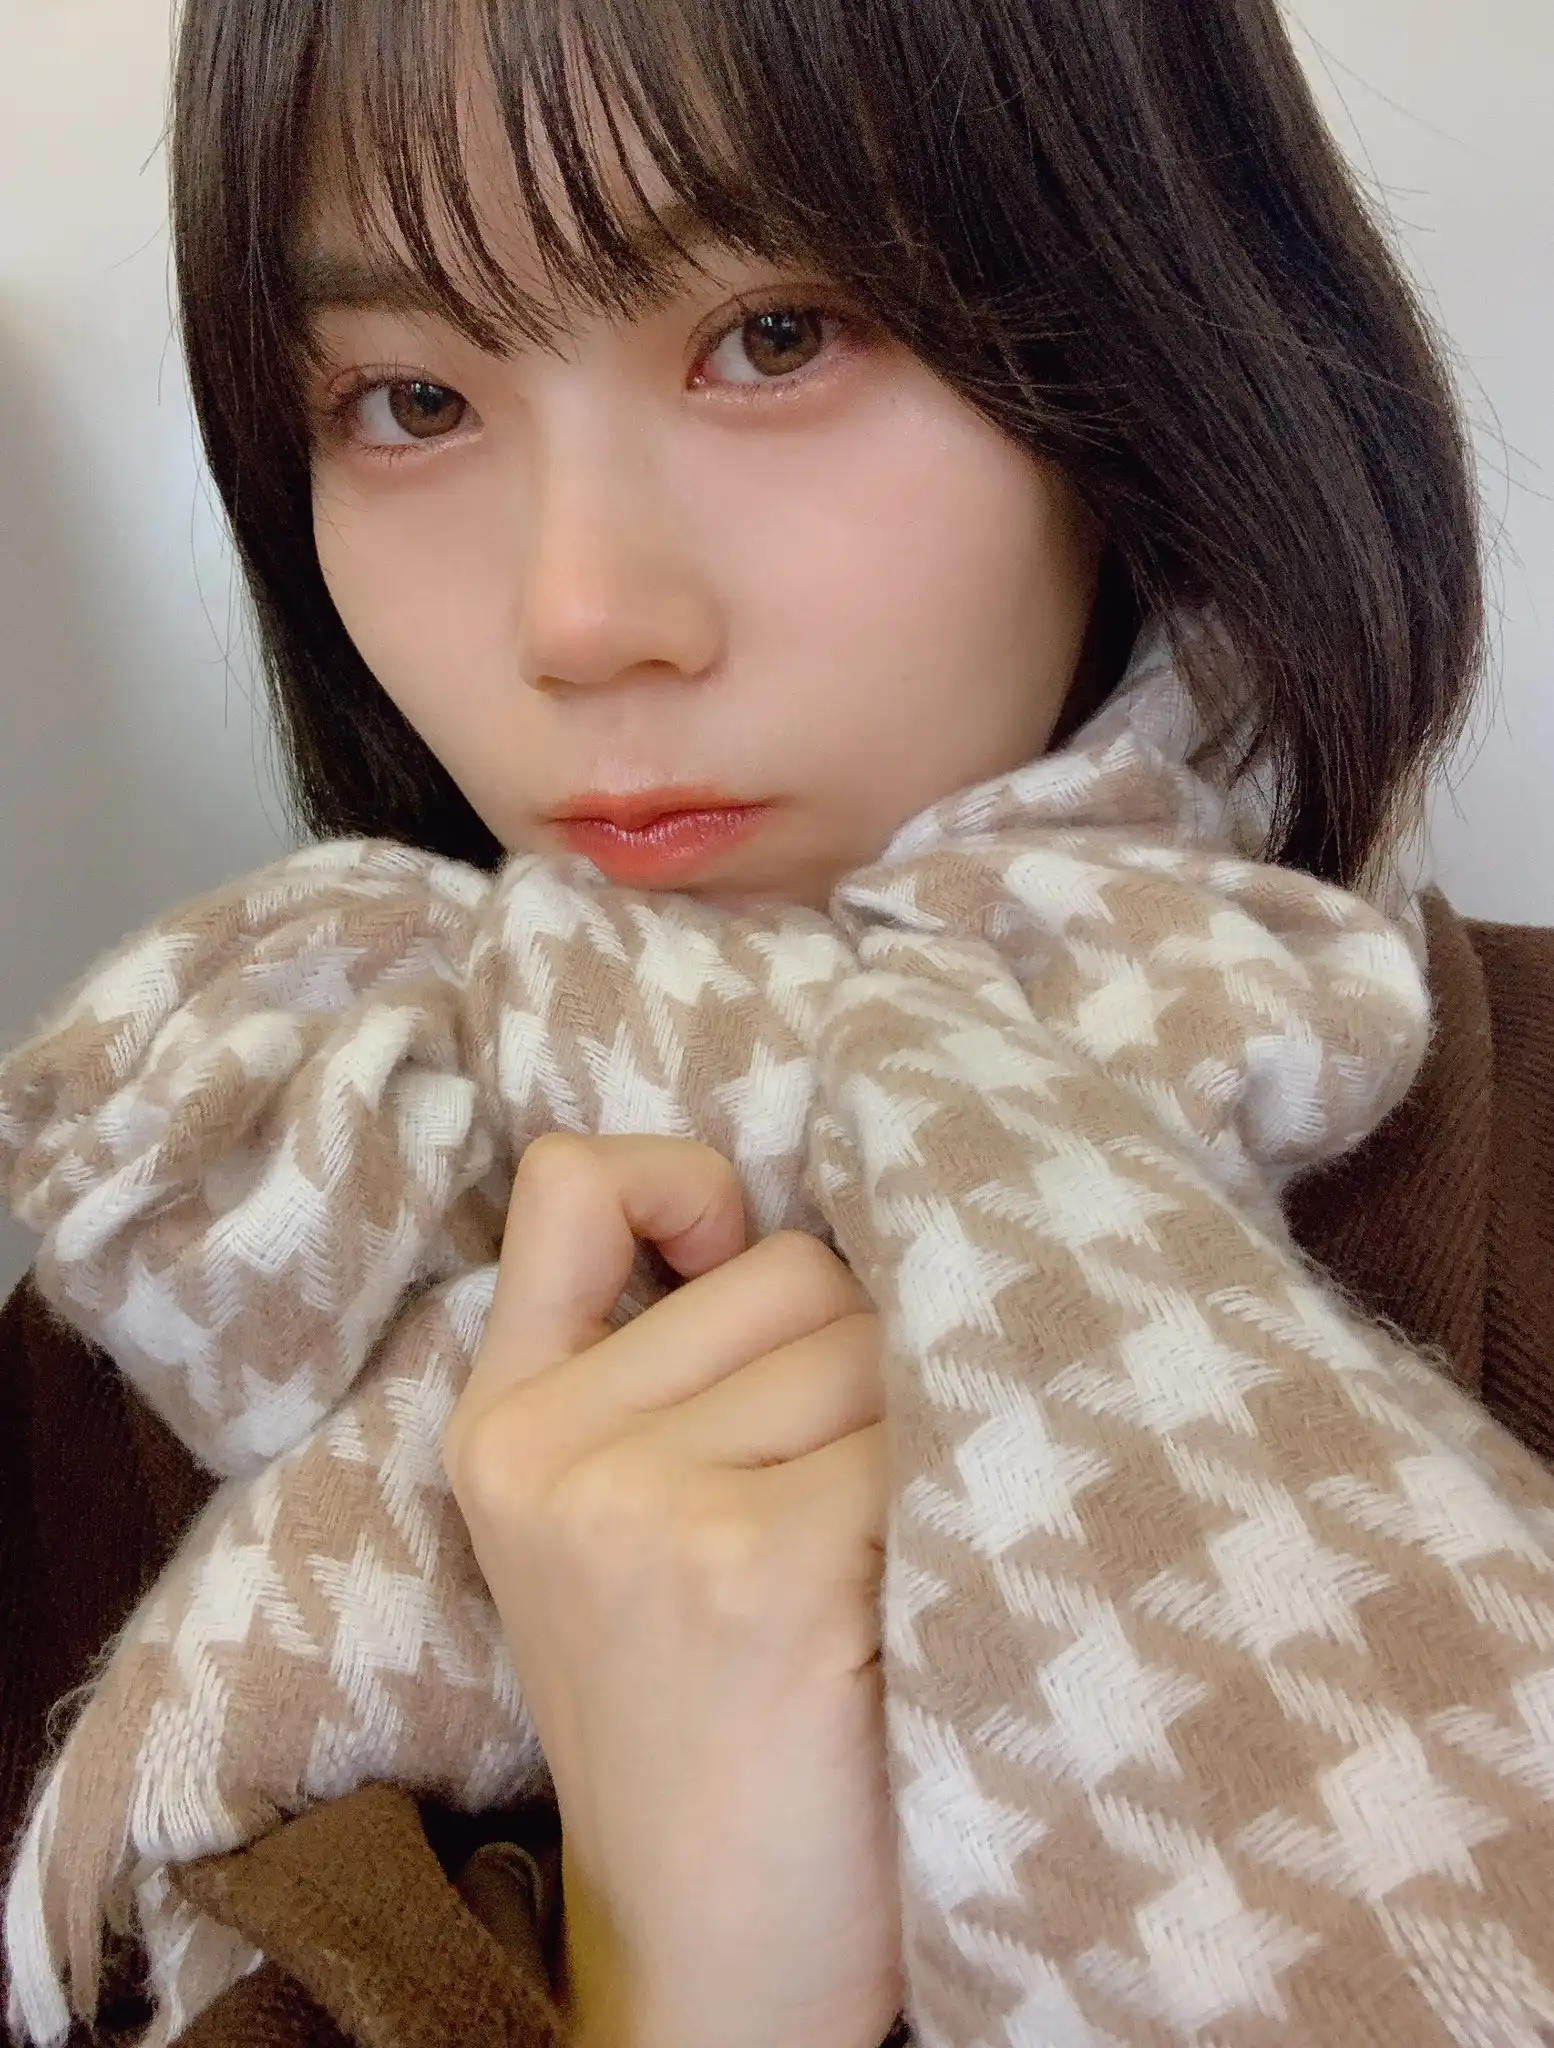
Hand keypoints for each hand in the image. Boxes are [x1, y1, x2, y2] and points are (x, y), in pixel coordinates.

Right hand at [442, 1135, 900, 2047]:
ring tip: (894, 1575)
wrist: (718, 1969)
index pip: (575, 1181)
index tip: (743, 1266)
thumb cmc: (709, 1731)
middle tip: (854, 1516)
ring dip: (938, 1439)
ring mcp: (647, 1507)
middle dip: (869, 1364)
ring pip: (886, 1348)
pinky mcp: (762, 1569)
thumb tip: (839, 1214)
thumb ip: (672, 1373)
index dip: (689, 1187)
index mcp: (506, 1428)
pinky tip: (935, 1614)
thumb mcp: (618, 1536)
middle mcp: (555, 1451)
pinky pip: (940, 1448)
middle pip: (803, 1268)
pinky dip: (980, 1513)